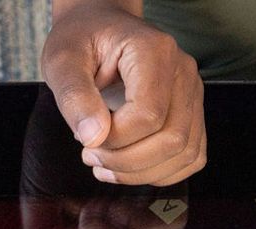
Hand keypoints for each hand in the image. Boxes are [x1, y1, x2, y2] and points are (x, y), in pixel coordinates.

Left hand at [42, 0, 205, 185]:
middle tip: (90, 156)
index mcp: (154, 52)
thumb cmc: (82, 41)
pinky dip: (160, 172)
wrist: (100, 28)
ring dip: (142, 173)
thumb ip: (74, 97)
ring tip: (105, 164)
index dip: (115, 141)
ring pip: (185, 153)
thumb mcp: (62, 62)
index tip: (85, 140)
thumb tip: (93, 137)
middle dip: (126, 162)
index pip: (148, 115)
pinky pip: (191, 156)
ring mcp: (192, 92)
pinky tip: (129, 166)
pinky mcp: (192, 112)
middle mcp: (183, 71)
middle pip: (173, 139)